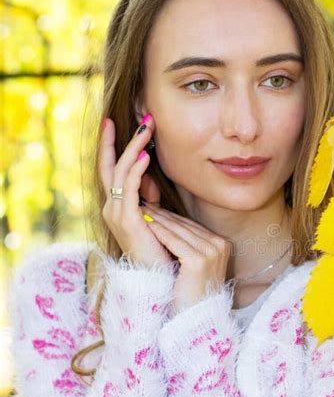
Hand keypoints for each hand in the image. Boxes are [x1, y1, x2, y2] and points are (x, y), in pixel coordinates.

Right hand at [99, 114, 173, 267]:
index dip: (112, 146)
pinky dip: (137, 171)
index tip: (116, 122)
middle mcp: (111, 208)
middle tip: (137, 117)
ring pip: (121, 173)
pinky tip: (145, 156)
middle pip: (110, 166)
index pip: (111, 169)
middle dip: (120, 139)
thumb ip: (150, 198)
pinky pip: (129, 190)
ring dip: (134, 148)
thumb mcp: (154, 217)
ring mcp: (116, 214)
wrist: (159, 279)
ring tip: (146, 128)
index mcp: (117, 206)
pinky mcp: (127, 221)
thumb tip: (152, 180)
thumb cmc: (160, 250)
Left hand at [139, 204, 231, 316]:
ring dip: (158, 219)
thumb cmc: (189, 294)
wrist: (195, 320)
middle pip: (185, 225)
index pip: (191, 226)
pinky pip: (174, 241)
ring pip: (178, 230)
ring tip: (141, 210)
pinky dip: (159, 232)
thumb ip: (188, 244)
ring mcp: (211, 252)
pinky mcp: (199, 260)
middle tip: (143, 203)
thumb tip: (170, 223)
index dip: (170, 217)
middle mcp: (219, 246)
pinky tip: (146, 224)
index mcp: (221, 245)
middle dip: (163, 214)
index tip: (153, 208)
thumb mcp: (193, 265)